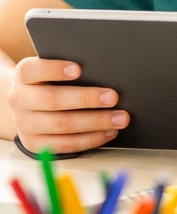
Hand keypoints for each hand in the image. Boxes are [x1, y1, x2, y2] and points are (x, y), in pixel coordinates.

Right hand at [7, 57, 126, 154]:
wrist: (30, 106)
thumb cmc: (52, 82)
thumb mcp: (55, 71)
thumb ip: (72, 69)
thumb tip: (105, 73)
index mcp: (24, 76)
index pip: (31, 70)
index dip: (54, 69)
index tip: (79, 69)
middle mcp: (19, 100)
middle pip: (52, 100)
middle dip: (86, 99)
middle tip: (113, 98)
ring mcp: (24, 124)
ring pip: (61, 125)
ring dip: (95, 122)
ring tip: (120, 118)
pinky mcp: (34, 144)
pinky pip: (65, 144)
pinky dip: (90, 139)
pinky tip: (109, 132)